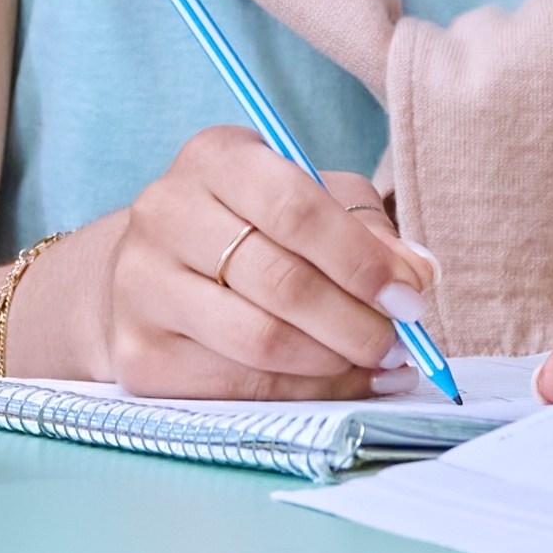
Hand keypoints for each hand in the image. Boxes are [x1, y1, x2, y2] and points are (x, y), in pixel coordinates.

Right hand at [48, 129, 426, 397]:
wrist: (152, 273)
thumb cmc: (250, 228)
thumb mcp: (310, 201)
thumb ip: (366, 231)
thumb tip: (416, 276)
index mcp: (215, 158)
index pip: (295, 208)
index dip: (360, 260)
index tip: (409, 298)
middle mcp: (165, 214)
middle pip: (280, 281)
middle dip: (356, 323)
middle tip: (399, 345)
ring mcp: (140, 287)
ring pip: (260, 342)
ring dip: (333, 363)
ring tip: (376, 365)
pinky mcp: (136, 355)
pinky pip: (236, 388)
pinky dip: (301, 394)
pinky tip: (338, 385)